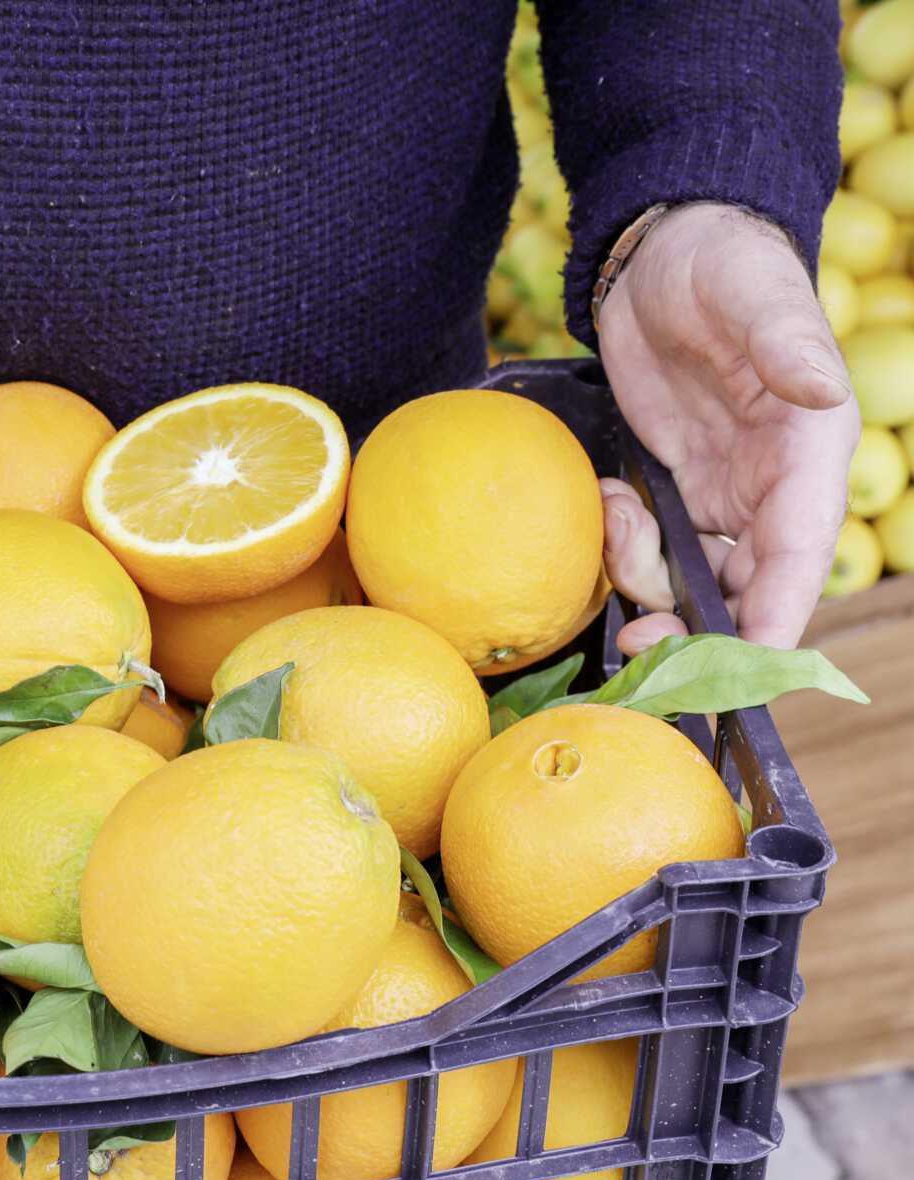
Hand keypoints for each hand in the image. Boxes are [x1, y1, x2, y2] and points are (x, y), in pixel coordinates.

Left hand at [593, 202, 860, 652]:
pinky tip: (608, 496)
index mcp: (809, 454)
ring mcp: (723, 494)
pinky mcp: (677, 489)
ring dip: (644, 574)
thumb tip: (822, 387)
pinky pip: (653, 549)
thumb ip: (784, 343)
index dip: (775, 621)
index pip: (799, 558)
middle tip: (636, 641)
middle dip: (694, 628)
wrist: (664, 254)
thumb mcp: (751, 293)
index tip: (746, 673)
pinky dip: (623, 544)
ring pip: (692, 580)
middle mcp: (774, 487)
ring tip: (614, 509)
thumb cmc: (721, 263)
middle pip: (745, 592)